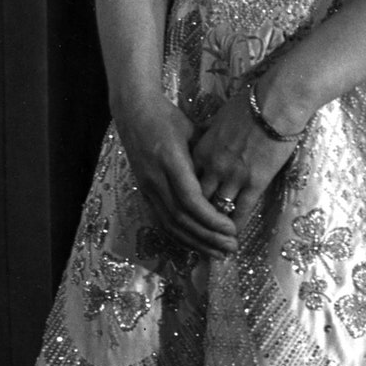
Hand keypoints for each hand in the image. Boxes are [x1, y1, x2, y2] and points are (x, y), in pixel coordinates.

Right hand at [113, 91, 237, 256]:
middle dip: (208, 237)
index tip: (231, 228)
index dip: (211, 219)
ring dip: (196, 242)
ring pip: (171, 224)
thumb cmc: (166, 116)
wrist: (133, 111)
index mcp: (170, 161)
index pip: (190, 201)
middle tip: (231, 248)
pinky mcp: (144, 192)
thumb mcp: (191, 130)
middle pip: (182, 218)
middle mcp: (156, 179)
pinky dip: (181, 236)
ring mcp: (147, 188)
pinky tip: (196, 246)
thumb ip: (208, 154)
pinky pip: (162, 221)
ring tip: (218, 254)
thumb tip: (231, 173)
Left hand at [190, 81, 298, 232]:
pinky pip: (241, 210)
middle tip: (194, 232)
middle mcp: (212, 166)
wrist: (275, 102)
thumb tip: (212, 143)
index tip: (185, 208)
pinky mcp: (254, 181)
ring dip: (213, 226)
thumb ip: (213, 137)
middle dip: (194, 217)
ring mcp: (232, 176)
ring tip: (213, 238)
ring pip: (216, 209)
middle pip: (197, 199)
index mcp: (202, 150)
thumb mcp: (221, 120)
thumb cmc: (250, 103)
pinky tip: (233, 234)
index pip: (187, 181)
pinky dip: (235, 224)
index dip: (185, 197)